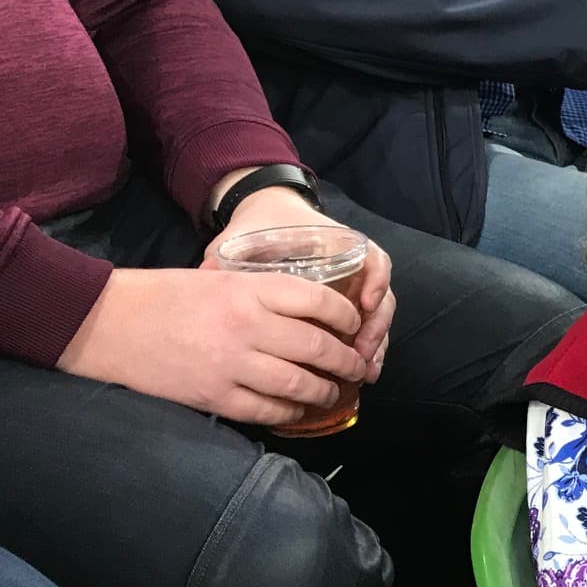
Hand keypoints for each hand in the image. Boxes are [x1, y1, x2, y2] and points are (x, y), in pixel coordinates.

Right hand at [56, 266, 369, 426]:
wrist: (104, 323)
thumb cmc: (161, 296)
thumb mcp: (219, 279)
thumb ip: (262, 295)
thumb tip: (309, 314)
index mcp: (250, 290)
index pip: (320, 302)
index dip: (347, 318)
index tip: (355, 326)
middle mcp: (248, 326)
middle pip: (319, 347)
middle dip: (347, 360)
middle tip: (357, 366)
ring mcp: (231, 364)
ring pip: (299, 384)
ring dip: (325, 391)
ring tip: (334, 392)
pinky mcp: (213, 396)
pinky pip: (267, 411)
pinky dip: (290, 413)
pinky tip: (298, 410)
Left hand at [203, 187, 395, 381]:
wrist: (268, 216)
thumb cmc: (259, 229)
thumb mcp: (244, 238)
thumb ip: (229, 254)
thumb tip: (206, 274)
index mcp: (333, 247)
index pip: (372, 261)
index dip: (375, 283)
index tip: (364, 305)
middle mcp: (353, 267)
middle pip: (380, 298)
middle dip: (375, 330)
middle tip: (361, 357)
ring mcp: (355, 285)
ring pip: (379, 316)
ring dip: (376, 344)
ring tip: (366, 371)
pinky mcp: (350, 301)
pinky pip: (371, 323)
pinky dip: (373, 343)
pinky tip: (369, 363)